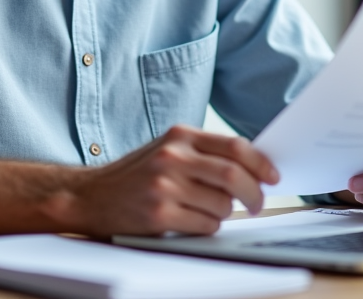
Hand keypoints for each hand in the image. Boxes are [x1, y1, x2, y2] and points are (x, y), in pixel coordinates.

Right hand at [62, 125, 279, 236]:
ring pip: (222, 205)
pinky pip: (205, 225)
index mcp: (179, 135)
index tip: (272, 176)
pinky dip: (208, 227)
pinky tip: (191, 221)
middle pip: (234, 175)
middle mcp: (172, 157)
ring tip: (208, 211)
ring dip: (225, 214)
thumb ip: (204, 152)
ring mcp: (164, 186)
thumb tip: (254, 167)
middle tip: (257, 204)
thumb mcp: (168, 149)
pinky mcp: (159, 214)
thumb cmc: (136, 174)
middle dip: (254, 194)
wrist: (90, 196)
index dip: (260, 163)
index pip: (234, 146)